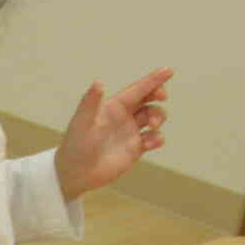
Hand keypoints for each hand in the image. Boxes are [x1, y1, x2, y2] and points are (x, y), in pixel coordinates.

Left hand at [55, 67, 172, 199]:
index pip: (136, 89)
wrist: (76, 174)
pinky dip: (157, 138)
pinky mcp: (135, 148)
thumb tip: (98, 82)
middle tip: (162, 97)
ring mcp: (130, 132)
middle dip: (158, 95)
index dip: (153, 80)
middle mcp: (123, 117)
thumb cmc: (76, 145)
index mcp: (112, 107)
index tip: (169, 71)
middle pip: (148, 99)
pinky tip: (148, 143)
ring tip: (152, 125)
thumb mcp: (83, 122)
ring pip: (154, 117)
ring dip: (159, 117)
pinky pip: (154, 138)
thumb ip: (91, 103)